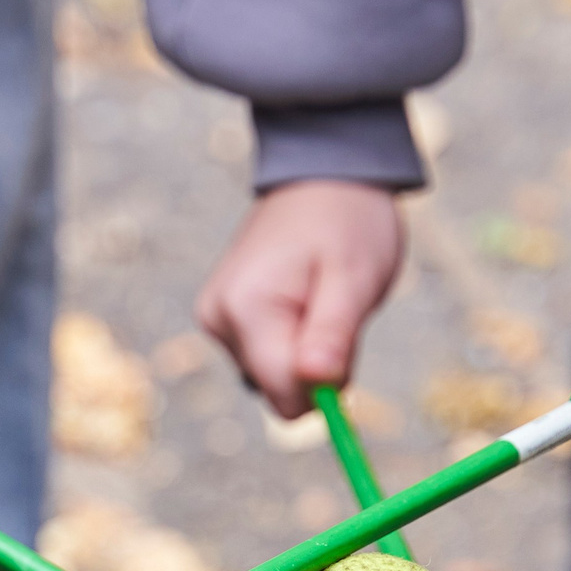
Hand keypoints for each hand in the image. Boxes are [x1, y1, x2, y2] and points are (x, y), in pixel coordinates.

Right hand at [195, 180, 404, 418]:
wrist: (323, 174)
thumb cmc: (347, 222)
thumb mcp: (354, 278)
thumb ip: (333, 334)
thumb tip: (317, 383)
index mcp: (246, 310)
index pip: (285, 397)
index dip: (326, 385)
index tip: (347, 345)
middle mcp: (218, 319)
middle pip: (278, 392)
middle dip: (317, 367)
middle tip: (337, 312)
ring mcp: (216, 318)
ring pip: (274, 378)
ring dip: (307, 352)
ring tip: (321, 297)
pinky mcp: (224, 318)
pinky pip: (267, 359)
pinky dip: (294, 341)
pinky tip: (304, 298)